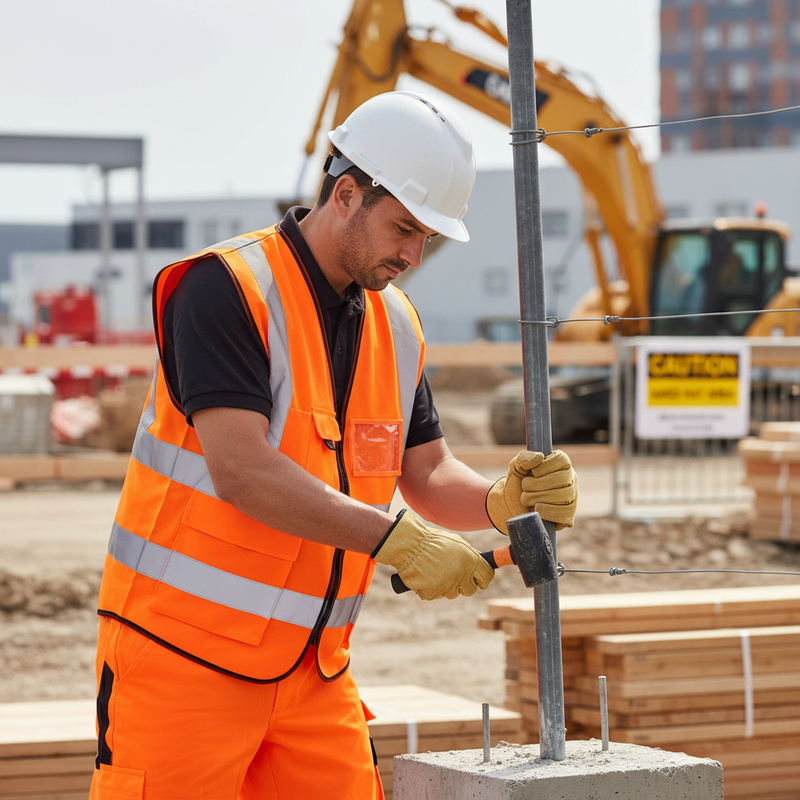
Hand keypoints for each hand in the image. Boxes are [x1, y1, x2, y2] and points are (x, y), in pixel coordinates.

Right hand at [372, 510, 493, 599]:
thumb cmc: (432, 541)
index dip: (484, 577)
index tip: (480, 578)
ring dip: (446, 585)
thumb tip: (479, 562)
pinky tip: (425, 575)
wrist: (409, 546)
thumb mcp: (456, 543)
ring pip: (452, 593)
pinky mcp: (433, 594)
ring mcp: (447, 587)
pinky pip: (436, 594)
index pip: (487, 576)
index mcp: (471, 561)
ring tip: (435, 570)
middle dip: (464, 584)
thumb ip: (470, 554)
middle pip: (471, 589)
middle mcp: (462, 576)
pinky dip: (431, 588)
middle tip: (455, 575)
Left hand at [486, 450, 576, 532]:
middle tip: (525, 487)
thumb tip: (539, 457)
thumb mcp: (515, 468)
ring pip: (564, 495)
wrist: (509, 508)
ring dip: (539, 497)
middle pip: (563, 478)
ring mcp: (571, 497)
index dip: (544, 466)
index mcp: (560, 464)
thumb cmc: (516, 485)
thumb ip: (524, 458)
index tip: (532, 473)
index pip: (562, 460)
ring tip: (527, 499)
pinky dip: (547, 511)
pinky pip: (564, 513)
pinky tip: (537, 509)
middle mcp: (570, 479)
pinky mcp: (568, 514)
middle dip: (537, 484)